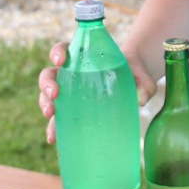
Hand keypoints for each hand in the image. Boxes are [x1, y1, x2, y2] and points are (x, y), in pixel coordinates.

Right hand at [39, 40, 157, 144]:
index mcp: (84, 58)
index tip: (60, 60)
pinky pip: (58, 118)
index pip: (64, 50)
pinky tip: (53, 138)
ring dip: (45, 104)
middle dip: (46, 84)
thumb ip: (144, 83)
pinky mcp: (73, 111)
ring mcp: (70, 93)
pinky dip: (53, 127)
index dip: (57, 52)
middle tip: (54, 94)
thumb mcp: (141, 75)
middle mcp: (72, 74)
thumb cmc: (135, 75)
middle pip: (49, 74)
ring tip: (50, 116)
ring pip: (48, 96)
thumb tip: (140, 99)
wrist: (136, 86)